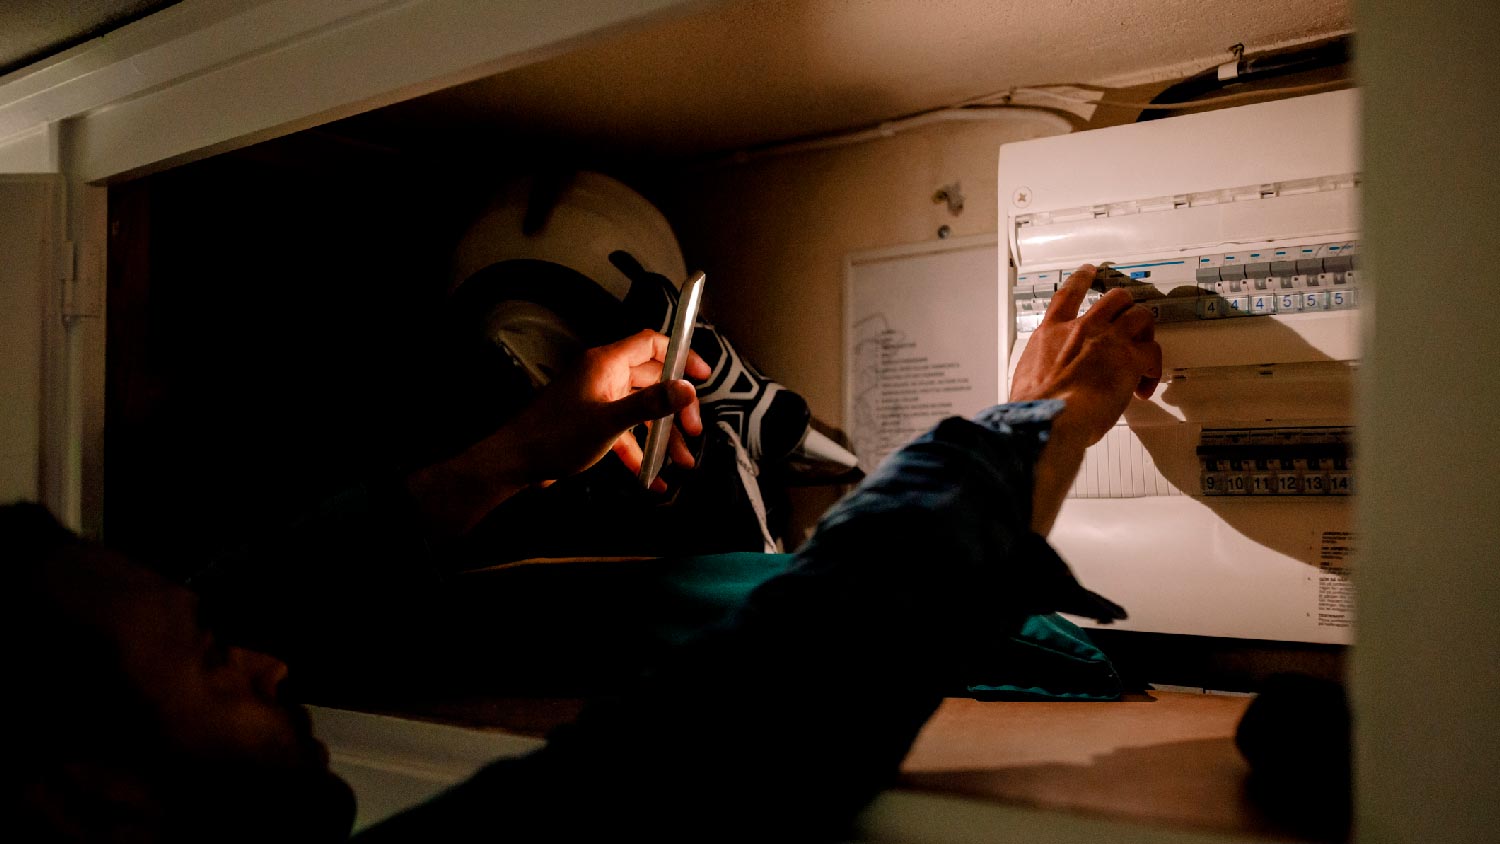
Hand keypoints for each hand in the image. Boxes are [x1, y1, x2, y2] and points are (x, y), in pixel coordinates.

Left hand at [511, 328, 710, 489]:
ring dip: (663, 436)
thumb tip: (687, 388)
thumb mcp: (609, 422)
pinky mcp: (592, 425)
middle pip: (652, 381)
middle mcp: (604, 377)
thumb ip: (650, 404)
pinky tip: (653, 479)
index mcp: (606, 364)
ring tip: (683, 463)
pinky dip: (640, 452)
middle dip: (676, 407)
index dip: (680, 354)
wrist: (516, 462)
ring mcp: (598, 401)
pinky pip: (625, 433)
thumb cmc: (556, 437)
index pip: (651, 344)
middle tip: (693, 431)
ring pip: (642, 411)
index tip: (703, 375)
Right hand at [1010, 264, 1162, 448]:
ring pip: (1140, 316)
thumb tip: (1043, 377)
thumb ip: (1040, 366)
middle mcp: (1082, 328)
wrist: (1053, 415)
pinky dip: (1152, 369)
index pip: (1068, 294)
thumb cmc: (1037, 405)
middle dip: (1125, 307)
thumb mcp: (1025, 375)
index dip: (1081, 279)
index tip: (1089, 271)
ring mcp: (1109, 339)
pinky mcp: (1131, 358)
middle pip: (1115, 298)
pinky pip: (1153, 353)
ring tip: (1144, 352)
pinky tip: (1145, 385)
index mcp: (1052, 332)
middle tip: (1130, 321)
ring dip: (1145, 332)